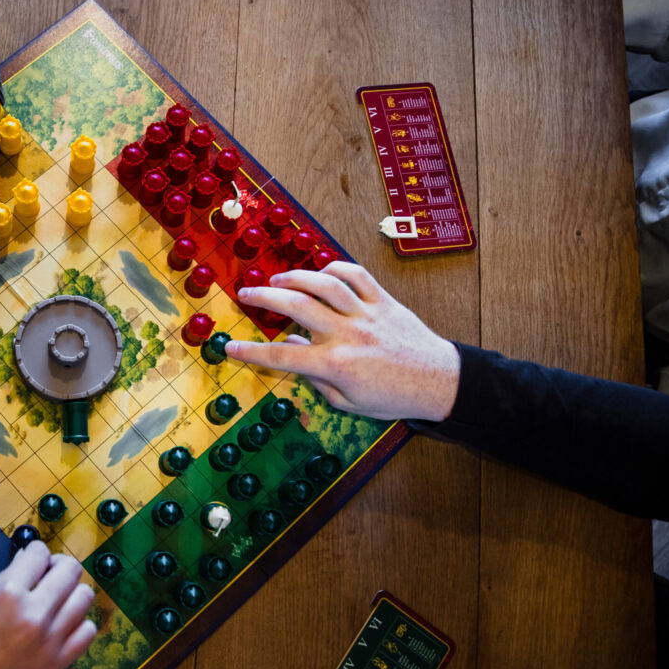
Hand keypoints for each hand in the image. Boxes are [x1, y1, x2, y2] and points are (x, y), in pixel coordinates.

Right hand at [0, 542, 96, 668]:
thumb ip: (6, 585)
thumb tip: (28, 568)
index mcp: (6, 593)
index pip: (39, 552)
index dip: (35, 551)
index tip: (32, 557)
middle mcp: (33, 614)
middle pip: (70, 570)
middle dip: (58, 565)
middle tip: (49, 572)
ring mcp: (48, 641)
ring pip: (84, 597)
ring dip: (71, 592)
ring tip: (56, 598)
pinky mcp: (56, 665)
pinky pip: (87, 632)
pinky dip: (78, 623)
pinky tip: (62, 625)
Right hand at [225, 262, 460, 421]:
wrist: (438, 382)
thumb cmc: (391, 398)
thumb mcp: (347, 401)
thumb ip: (315, 376)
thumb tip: (290, 350)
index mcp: (335, 365)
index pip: (282, 357)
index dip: (251, 352)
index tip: (229, 347)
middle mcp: (347, 335)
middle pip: (296, 307)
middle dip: (264, 298)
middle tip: (245, 294)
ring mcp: (366, 314)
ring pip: (324, 284)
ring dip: (295, 277)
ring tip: (276, 280)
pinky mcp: (383, 301)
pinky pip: (356, 275)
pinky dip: (335, 268)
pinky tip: (320, 273)